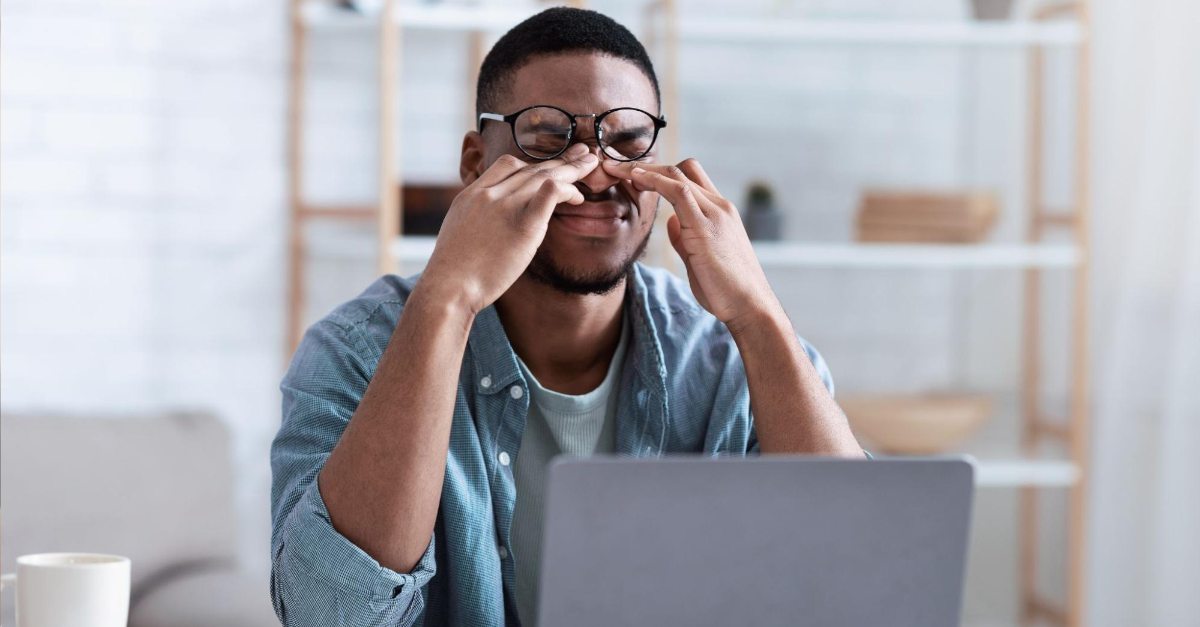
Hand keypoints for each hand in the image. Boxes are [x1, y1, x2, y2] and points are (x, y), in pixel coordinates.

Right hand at [420, 144, 598, 315]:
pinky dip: (566, 189)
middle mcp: (489, 194)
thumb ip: (478, 218)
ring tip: (590, 166)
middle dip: (560, 159)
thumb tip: (492, 224)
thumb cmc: (453, 271)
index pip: (507, 164)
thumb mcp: (459, 231)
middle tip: (582, 152)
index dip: (534, 163)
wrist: (449, 287)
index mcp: (473, 193)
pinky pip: (549, 193)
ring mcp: (506, 207)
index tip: (550, 166)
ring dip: (571, 169)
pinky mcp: (523, 225)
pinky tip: (578, 194)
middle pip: (531, 167)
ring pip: (544, 175)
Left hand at [602, 158, 782, 333]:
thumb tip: (671, 222)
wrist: (749, 305)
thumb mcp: (700, 258)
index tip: (634, 176)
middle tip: (617, 168)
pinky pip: (678, 191)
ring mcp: (715, 213)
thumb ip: (685, 237)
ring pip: (677, 175)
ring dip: (644, 169)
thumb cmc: (725, 288)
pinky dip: (654, 180)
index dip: (662, 174)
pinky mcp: (705, 225)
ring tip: (616, 168)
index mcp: (720, 213)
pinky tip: (634, 178)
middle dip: (648, 165)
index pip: (691, 179)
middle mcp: (720, 206)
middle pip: (683, 169)